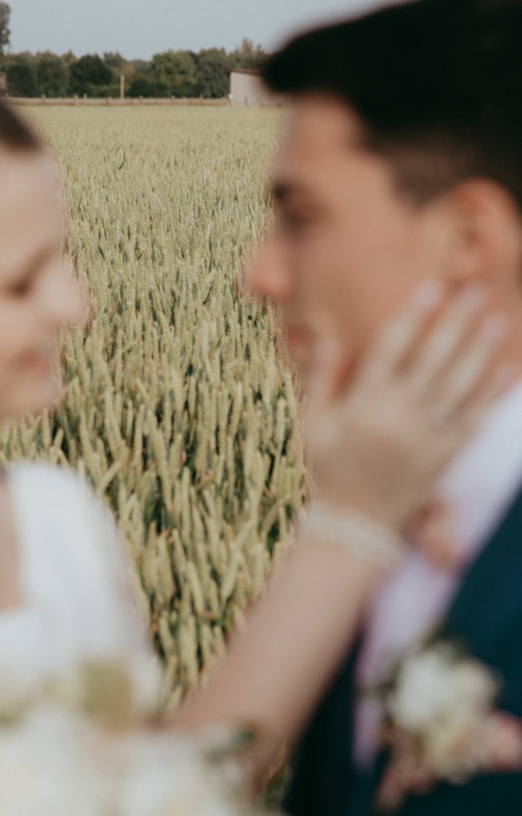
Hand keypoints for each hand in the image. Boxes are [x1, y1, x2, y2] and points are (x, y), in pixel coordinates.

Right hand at [305, 280, 514, 530]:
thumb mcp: (313, 426)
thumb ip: (321, 381)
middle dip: (453, 323)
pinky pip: (472, 420)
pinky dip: (490, 394)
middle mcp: (395, 417)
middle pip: (431, 360)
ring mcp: (422, 438)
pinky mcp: (443, 458)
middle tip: (473, 291)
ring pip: (456, 386)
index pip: (390, 350)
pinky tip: (505, 369)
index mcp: (362, 405)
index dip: (412, 317)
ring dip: (478, 351)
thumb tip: (326, 338)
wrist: (353, 526)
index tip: (430, 289)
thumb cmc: (328, 471)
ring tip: (494, 320)